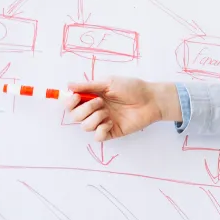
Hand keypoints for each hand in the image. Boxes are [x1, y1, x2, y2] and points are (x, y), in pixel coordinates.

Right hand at [66, 76, 180, 141]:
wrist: (151, 99)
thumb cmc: (132, 88)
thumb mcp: (108, 82)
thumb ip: (88, 85)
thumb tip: (68, 86)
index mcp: (92, 97)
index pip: (71, 103)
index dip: (69, 102)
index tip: (77, 96)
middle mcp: (95, 110)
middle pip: (75, 116)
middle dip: (84, 109)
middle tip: (100, 102)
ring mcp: (103, 122)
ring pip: (84, 127)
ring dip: (94, 117)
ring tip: (107, 111)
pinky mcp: (111, 132)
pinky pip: (97, 137)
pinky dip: (101, 130)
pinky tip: (110, 122)